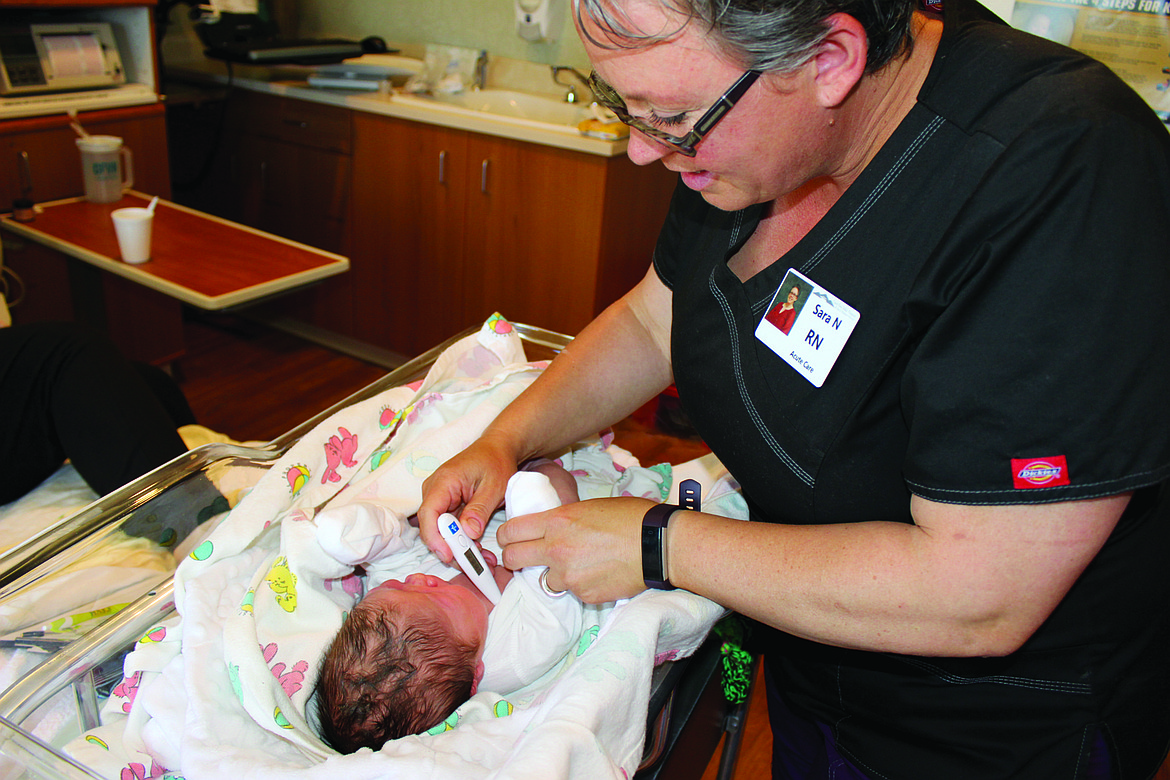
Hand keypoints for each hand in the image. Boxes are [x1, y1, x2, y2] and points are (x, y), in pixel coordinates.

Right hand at [418, 435, 517, 562]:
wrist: (497, 449)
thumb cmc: (495, 462)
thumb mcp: (494, 486)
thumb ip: (479, 509)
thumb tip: (468, 532)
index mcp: (443, 482)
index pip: (428, 514)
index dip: (435, 538)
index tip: (449, 555)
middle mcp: (435, 491)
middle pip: (432, 527)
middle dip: (451, 549)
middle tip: (473, 565)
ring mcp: (439, 499)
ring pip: (441, 531)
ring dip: (459, 548)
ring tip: (483, 559)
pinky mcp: (447, 506)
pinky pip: (450, 528)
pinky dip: (463, 540)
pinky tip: (480, 550)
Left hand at [497, 496, 654, 602]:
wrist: (659, 544)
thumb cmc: (630, 518)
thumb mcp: (590, 507)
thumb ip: (564, 520)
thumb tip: (550, 528)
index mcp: (557, 521)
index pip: (510, 531)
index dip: (505, 536)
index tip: (509, 539)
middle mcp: (557, 549)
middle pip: (512, 559)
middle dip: (513, 559)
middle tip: (523, 558)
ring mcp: (569, 575)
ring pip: (545, 580)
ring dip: (556, 574)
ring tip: (580, 565)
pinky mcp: (584, 595)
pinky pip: (573, 592)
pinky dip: (581, 585)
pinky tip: (599, 574)